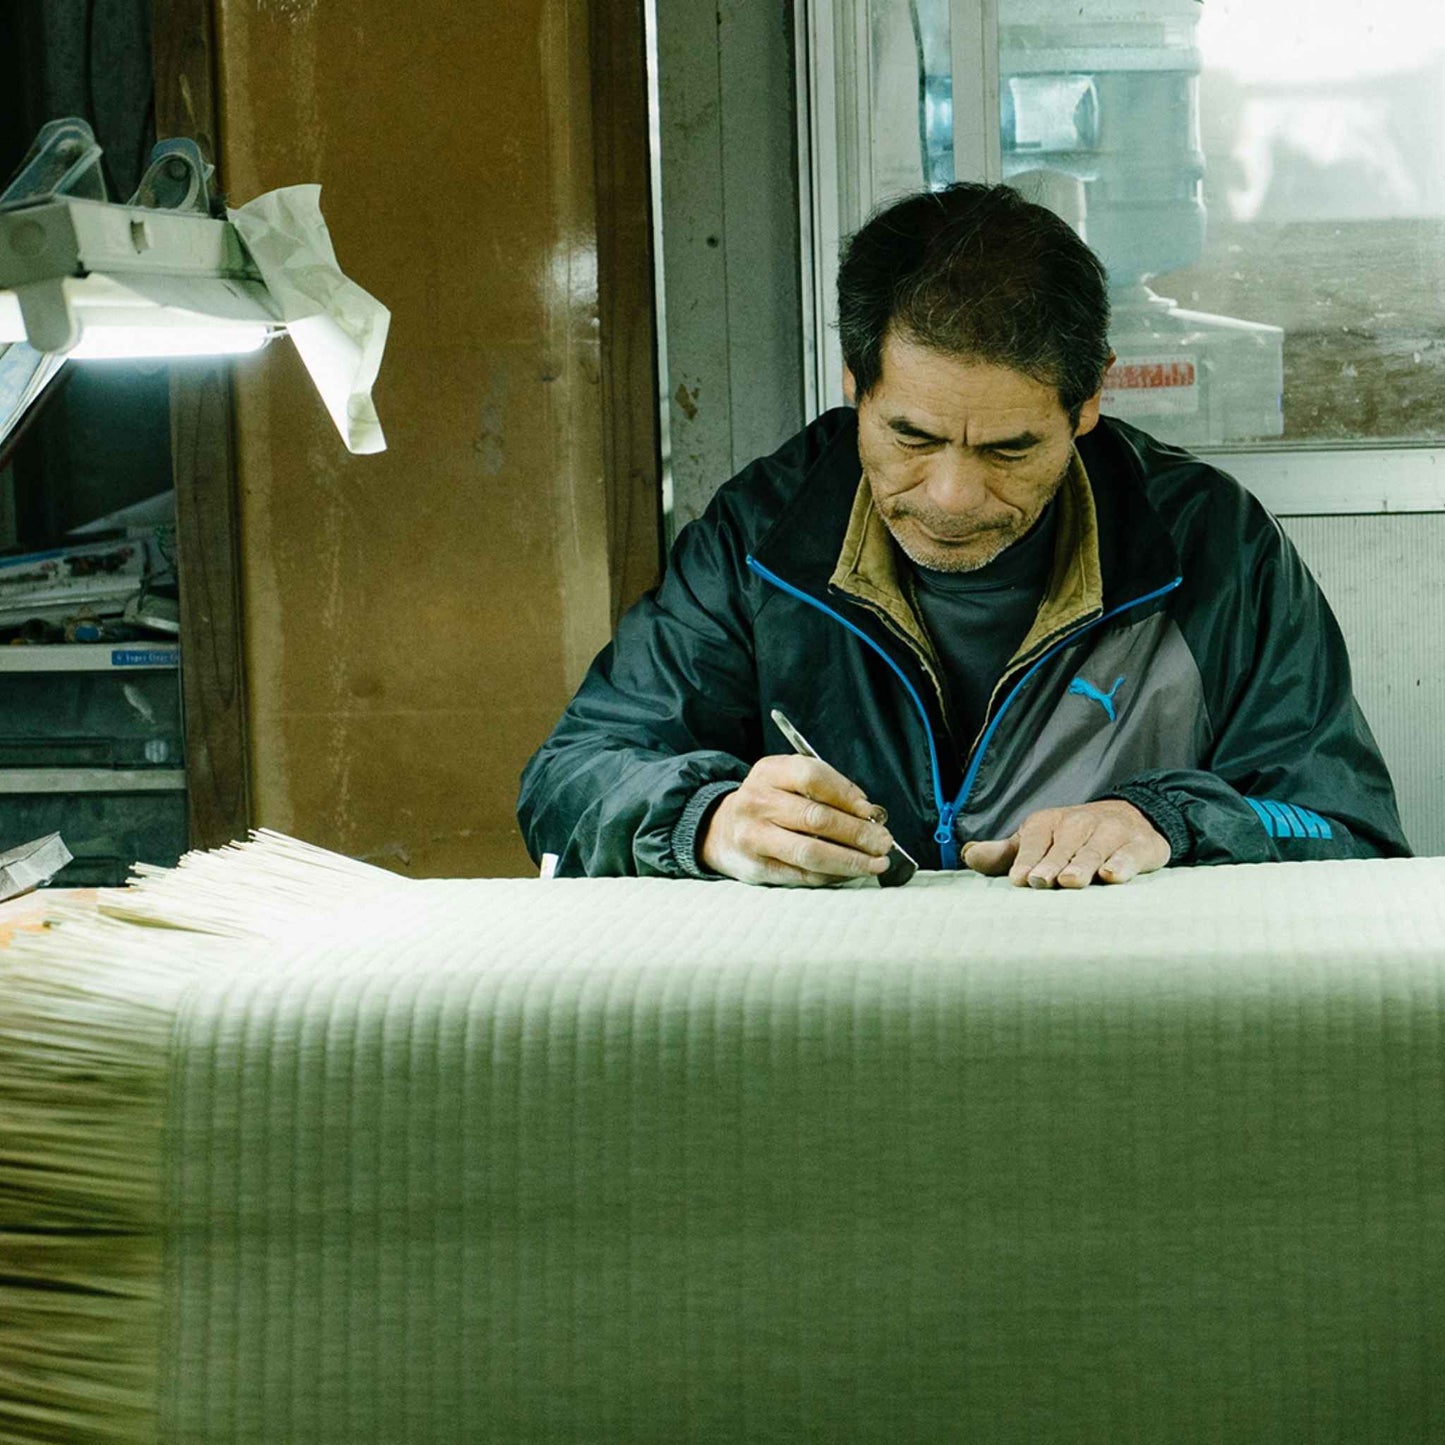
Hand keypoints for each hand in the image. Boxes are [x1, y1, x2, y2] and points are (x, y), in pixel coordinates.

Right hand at [700, 754, 895, 885]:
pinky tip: (851, 873)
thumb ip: (826, 789)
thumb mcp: (787, 780)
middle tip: (884, 842)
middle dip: (858, 833)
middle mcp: (757, 802)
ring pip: (810, 853)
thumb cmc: (769, 802)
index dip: (846, 795)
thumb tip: (870, 814)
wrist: (721, 829)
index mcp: (769, 772)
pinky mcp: (757, 868)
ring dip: (850, 860)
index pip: (813, 777)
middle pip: (816, 818)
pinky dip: (833, 875)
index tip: (871, 812)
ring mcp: (754, 837)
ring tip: (876, 863)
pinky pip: (802, 875)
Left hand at [962, 800, 1168, 888]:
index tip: (1019, 879)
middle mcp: (1079, 824)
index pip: (1035, 840)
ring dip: (1082, 865)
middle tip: (1041, 881)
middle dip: (1051, 864)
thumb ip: (1005, 853)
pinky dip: (1122, 864)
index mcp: (1048, 822)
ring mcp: (1111, 832)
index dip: (1027, 859)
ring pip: (1094, 850)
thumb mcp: (1037, 840)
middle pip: (1063, 847)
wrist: (1132, 818)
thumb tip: (968, 856)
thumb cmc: (1072, 838)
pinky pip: (1130, 855)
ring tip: (1071, 880)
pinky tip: (1113, 875)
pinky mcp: (1139, 845)